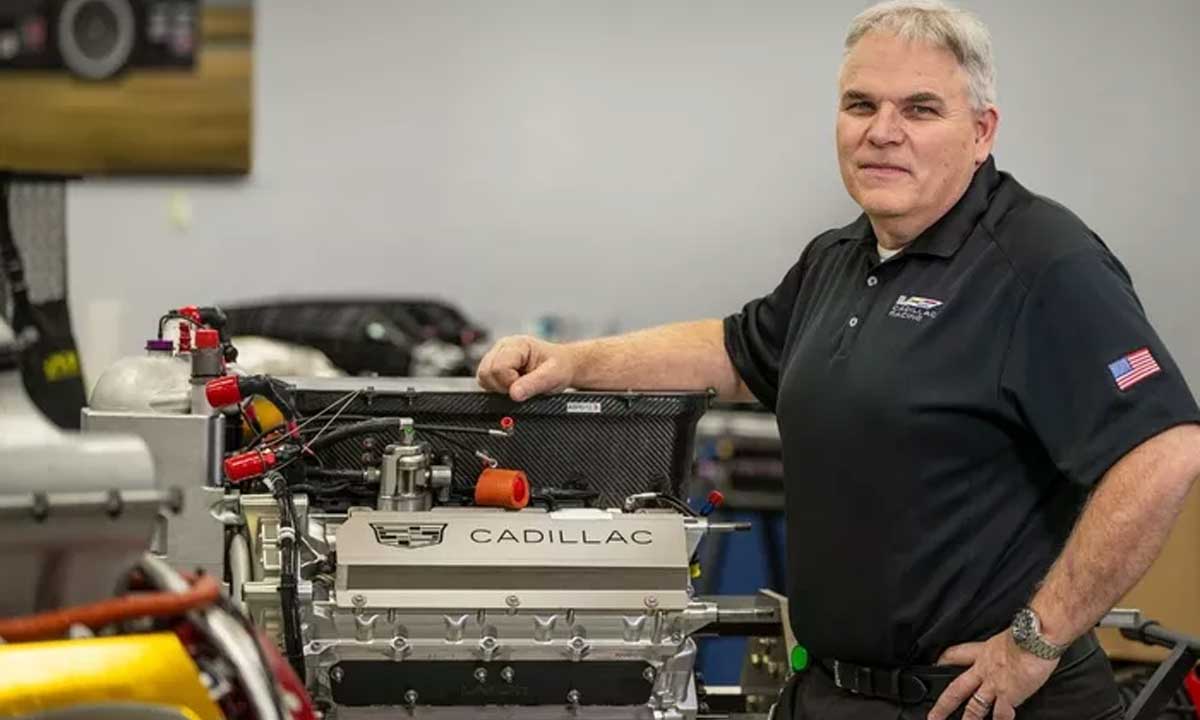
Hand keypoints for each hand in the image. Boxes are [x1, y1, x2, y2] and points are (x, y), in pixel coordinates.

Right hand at [476, 335, 576, 400]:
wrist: (563, 367)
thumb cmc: (559, 366)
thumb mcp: (553, 375)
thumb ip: (533, 384)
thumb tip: (514, 394)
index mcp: (516, 344)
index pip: (498, 367)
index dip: (510, 383)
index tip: (525, 386)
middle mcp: (503, 348)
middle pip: (486, 373)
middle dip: (503, 387)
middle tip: (522, 386)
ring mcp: (496, 356)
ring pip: (483, 378)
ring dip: (500, 388)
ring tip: (519, 385)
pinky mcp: (494, 367)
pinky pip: (486, 382)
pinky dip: (498, 388)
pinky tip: (513, 385)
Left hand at [927, 631, 1058, 719]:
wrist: (1037, 636)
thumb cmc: (1030, 632)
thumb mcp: (1009, 635)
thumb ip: (1006, 646)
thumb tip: (1013, 649)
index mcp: (984, 651)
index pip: (956, 654)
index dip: (943, 661)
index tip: (936, 667)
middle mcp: (984, 668)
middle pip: (956, 688)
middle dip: (944, 705)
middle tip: (933, 717)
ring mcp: (995, 684)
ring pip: (974, 706)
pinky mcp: (1009, 695)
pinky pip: (1000, 714)